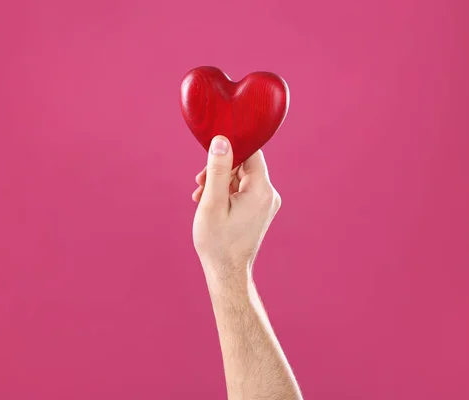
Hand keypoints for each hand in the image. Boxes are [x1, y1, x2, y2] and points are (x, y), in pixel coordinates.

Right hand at [192, 136, 280, 285]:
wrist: (227, 273)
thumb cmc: (217, 242)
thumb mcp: (212, 202)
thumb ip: (217, 169)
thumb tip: (221, 140)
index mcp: (261, 190)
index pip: (251, 152)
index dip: (229, 149)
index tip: (209, 157)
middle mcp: (269, 195)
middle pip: (244, 165)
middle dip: (219, 170)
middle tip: (199, 183)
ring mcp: (266, 204)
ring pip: (241, 178)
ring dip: (219, 182)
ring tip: (201, 196)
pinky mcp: (260, 211)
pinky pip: (243, 191)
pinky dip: (226, 193)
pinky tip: (210, 203)